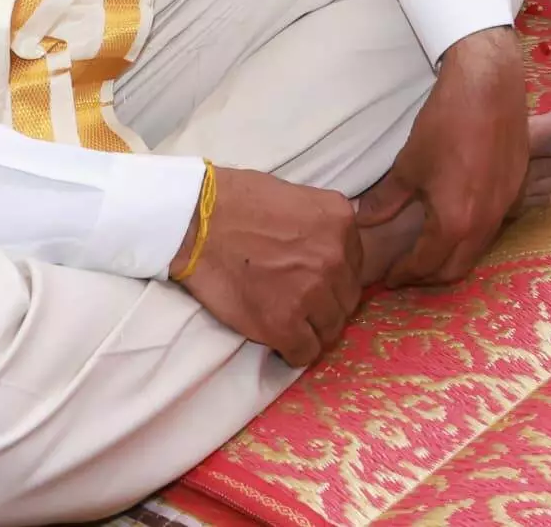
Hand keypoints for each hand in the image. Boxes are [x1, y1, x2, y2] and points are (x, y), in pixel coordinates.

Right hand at [176, 166, 369, 363]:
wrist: (196, 222)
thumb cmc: (239, 201)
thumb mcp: (299, 197)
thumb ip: (324, 226)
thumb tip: (335, 250)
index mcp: (341, 222)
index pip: (354, 267)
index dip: (334, 279)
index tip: (313, 282)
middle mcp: (334, 257)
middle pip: (347, 300)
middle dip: (326, 305)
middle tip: (299, 304)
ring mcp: (311, 292)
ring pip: (330, 329)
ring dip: (312, 329)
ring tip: (288, 321)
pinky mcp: (283, 323)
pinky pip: (304, 352)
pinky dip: (292, 351)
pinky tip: (278, 338)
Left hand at [373, 27, 534, 285]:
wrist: (490, 86)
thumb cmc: (445, 124)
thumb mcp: (409, 164)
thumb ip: (387, 199)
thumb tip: (364, 220)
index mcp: (454, 223)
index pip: (426, 265)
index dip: (404, 274)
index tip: (389, 277)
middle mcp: (484, 224)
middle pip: (456, 269)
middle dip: (429, 276)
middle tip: (407, 271)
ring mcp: (504, 208)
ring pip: (477, 250)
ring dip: (452, 257)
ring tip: (429, 249)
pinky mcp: (515, 190)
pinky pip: (491, 228)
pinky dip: (471, 236)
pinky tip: (457, 219)